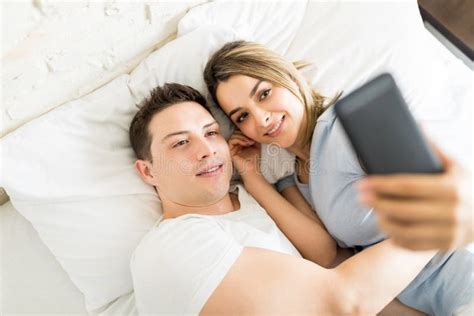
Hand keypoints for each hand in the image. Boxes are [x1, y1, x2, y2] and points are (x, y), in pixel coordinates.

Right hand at [228, 130, 261, 180]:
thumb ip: (253, 137)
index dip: (246, 132)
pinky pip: (231, 141)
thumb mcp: (256, 145)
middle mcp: (235, 145)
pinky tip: (246, 143)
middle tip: (251, 138)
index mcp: (240, 143)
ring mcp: (232, 148)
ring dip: (242, 136)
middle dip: (244, 133)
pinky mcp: (229, 151)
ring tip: (249, 142)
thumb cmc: (254, 159)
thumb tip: (253, 129)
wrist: (253, 169)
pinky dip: (239, 139)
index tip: (254, 136)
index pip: (240, 132)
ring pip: (233, 135)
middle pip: (236, 132)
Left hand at [357, 143, 472, 249]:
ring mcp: (450, 231)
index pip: (407, 186)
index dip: (382, 185)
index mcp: (452, 188)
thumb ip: (436, 148)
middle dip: (377, 202)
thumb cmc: (467, 187)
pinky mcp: (446, 245)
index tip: (363, 183)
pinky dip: (395, 237)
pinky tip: (386, 227)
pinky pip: (414, 245)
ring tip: (373, 211)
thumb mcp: (456, 166)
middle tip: (360, 196)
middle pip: (403, 209)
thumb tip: (417, 124)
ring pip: (406, 230)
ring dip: (383, 221)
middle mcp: (452, 211)